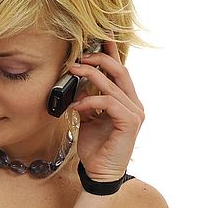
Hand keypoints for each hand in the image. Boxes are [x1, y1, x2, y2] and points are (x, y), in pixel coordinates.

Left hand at [67, 40, 144, 181]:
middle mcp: (134, 103)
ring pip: (112, 84)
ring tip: (72, 73)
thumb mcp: (88, 119)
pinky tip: (77, 105)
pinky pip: (109, 102)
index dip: (112, 51)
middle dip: (99, 59)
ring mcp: (135, 112)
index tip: (101, 34)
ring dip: (90, 76)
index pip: (120, 70)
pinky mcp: (130, 122)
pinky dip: (90, 100)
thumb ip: (88, 101)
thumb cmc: (96, 147)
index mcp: (126, 100)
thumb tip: (76, 85)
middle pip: (120, 70)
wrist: (100, 172)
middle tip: (79, 57)